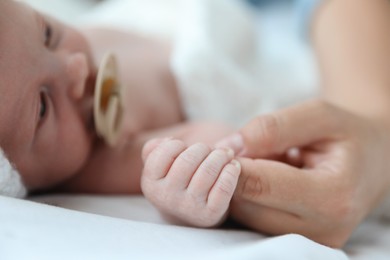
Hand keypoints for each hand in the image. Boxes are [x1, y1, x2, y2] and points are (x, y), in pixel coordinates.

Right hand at [141, 138, 240, 226]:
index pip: (163, 151)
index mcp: (150, 183)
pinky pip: (223, 187)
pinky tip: (233, 166)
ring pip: (208, 171)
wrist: (194, 213)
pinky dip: (231, 172)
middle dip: (203, 148)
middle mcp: (166, 198)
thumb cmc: (180, 179)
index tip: (187, 147)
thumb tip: (167, 141)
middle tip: (211, 150)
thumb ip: (155, 149)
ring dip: (220, 156)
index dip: (178, 144)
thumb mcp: (162, 165)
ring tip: (225, 154)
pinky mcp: (210, 215)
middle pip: (188, 159)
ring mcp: (188, 208)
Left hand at [216, 99, 389, 247]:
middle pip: (248, 206)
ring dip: (242, 187)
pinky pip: (255, 220)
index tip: (220, 148)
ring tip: (266, 164)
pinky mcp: (299, 242)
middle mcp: (321, 229)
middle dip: (235, 176)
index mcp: (332, 196)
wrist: (373, 162)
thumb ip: (273, 128)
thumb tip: (229, 147)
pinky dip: (251, 197)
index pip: (262, 186)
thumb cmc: (347, 134)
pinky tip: (267, 180)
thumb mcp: (319, 115)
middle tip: (243, 150)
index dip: (233, 165)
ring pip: (246, 217)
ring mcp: (310, 242)